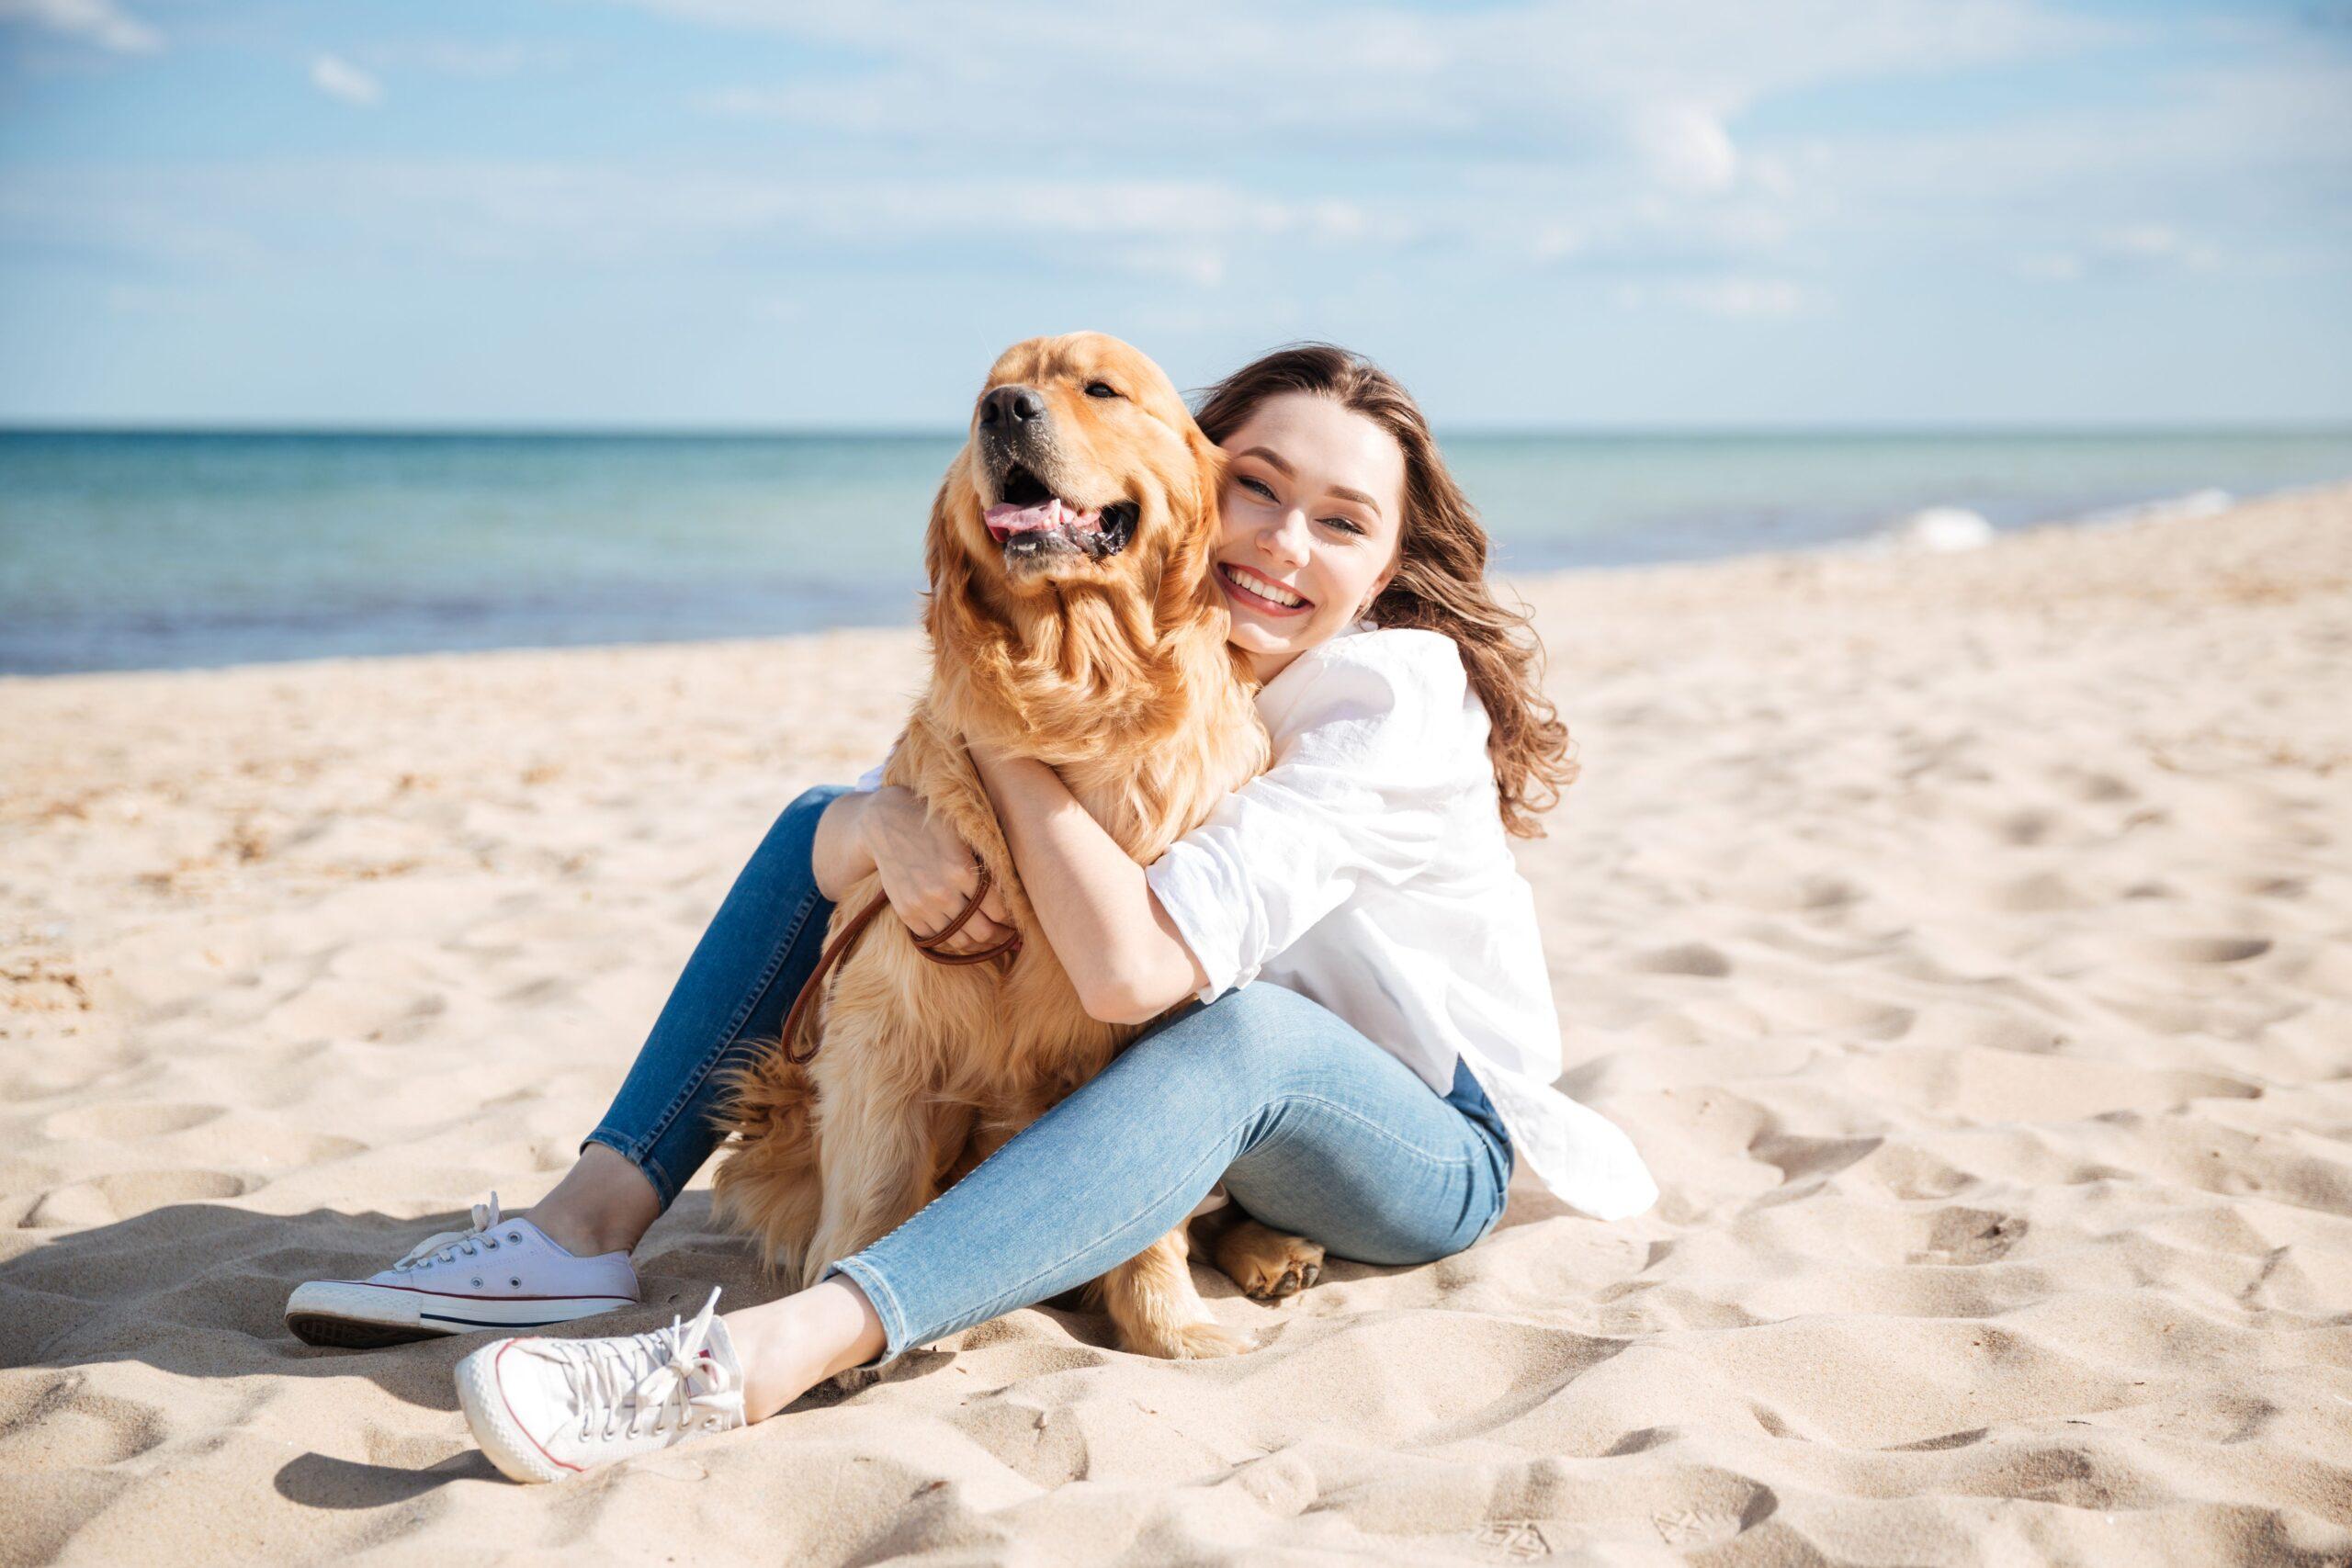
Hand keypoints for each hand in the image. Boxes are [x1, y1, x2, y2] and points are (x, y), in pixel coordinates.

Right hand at [856, 786, 1016, 956]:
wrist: (886, 823)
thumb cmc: (934, 826)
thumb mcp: (966, 838)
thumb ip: (987, 866)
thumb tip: (1016, 894)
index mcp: (963, 872)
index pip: (999, 910)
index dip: (1012, 919)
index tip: (1017, 920)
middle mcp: (943, 893)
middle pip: (983, 932)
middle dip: (1001, 937)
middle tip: (1009, 936)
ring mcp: (922, 905)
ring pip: (960, 941)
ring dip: (977, 943)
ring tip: (987, 939)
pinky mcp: (907, 913)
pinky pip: (935, 939)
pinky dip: (950, 939)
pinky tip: (961, 932)